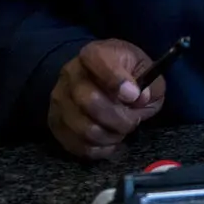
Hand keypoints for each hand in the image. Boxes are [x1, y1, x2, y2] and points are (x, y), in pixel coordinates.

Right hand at [48, 38, 165, 159]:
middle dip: (119, 117)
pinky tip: (111, 142)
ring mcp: (60, 100)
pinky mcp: (56, 124)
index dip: (117, 81)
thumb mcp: (142, 66)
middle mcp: (70, 74)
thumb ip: (148, 80)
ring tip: (122, 130)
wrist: (95, 76)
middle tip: (134, 121)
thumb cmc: (124, 70)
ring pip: (84, 128)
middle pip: (89, 101)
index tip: (134, 95)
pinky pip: (77, 145)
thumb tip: (141, 98)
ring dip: (110, 136)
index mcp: (93, 53)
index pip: (99, 63)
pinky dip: (99, 149)